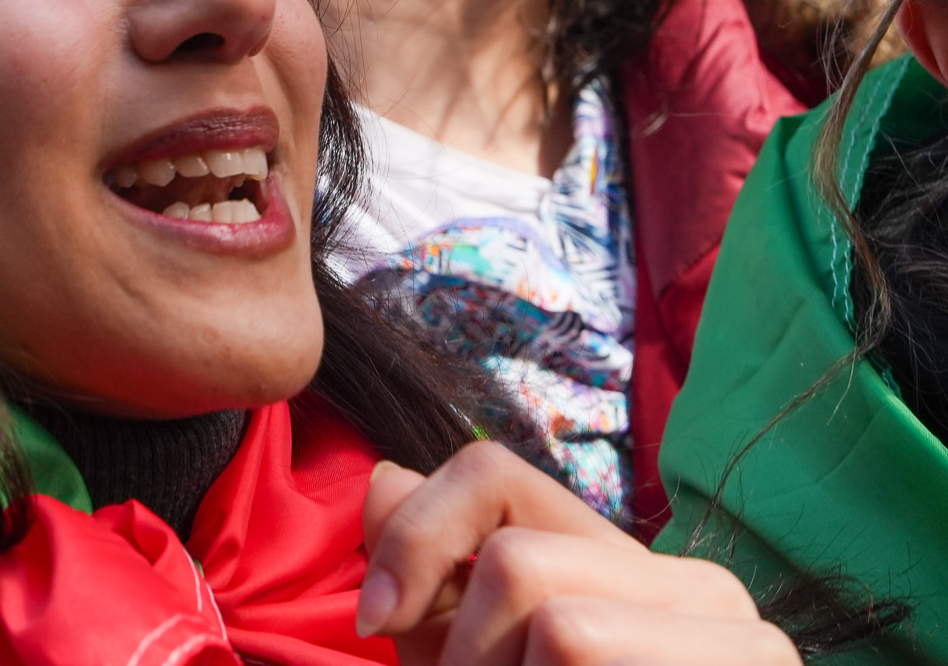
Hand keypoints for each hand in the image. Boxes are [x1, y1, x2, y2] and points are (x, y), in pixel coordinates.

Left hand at [361, 442, 797, 665]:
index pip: (492, 474)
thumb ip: (434, 585)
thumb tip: (385, 478)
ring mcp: (747, 654)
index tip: (374, 620)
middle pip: (515, 564)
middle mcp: (706, 595)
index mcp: (636, 570)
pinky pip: (585, 658)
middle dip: (464, 657)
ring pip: (559, 621)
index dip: (412, 535)